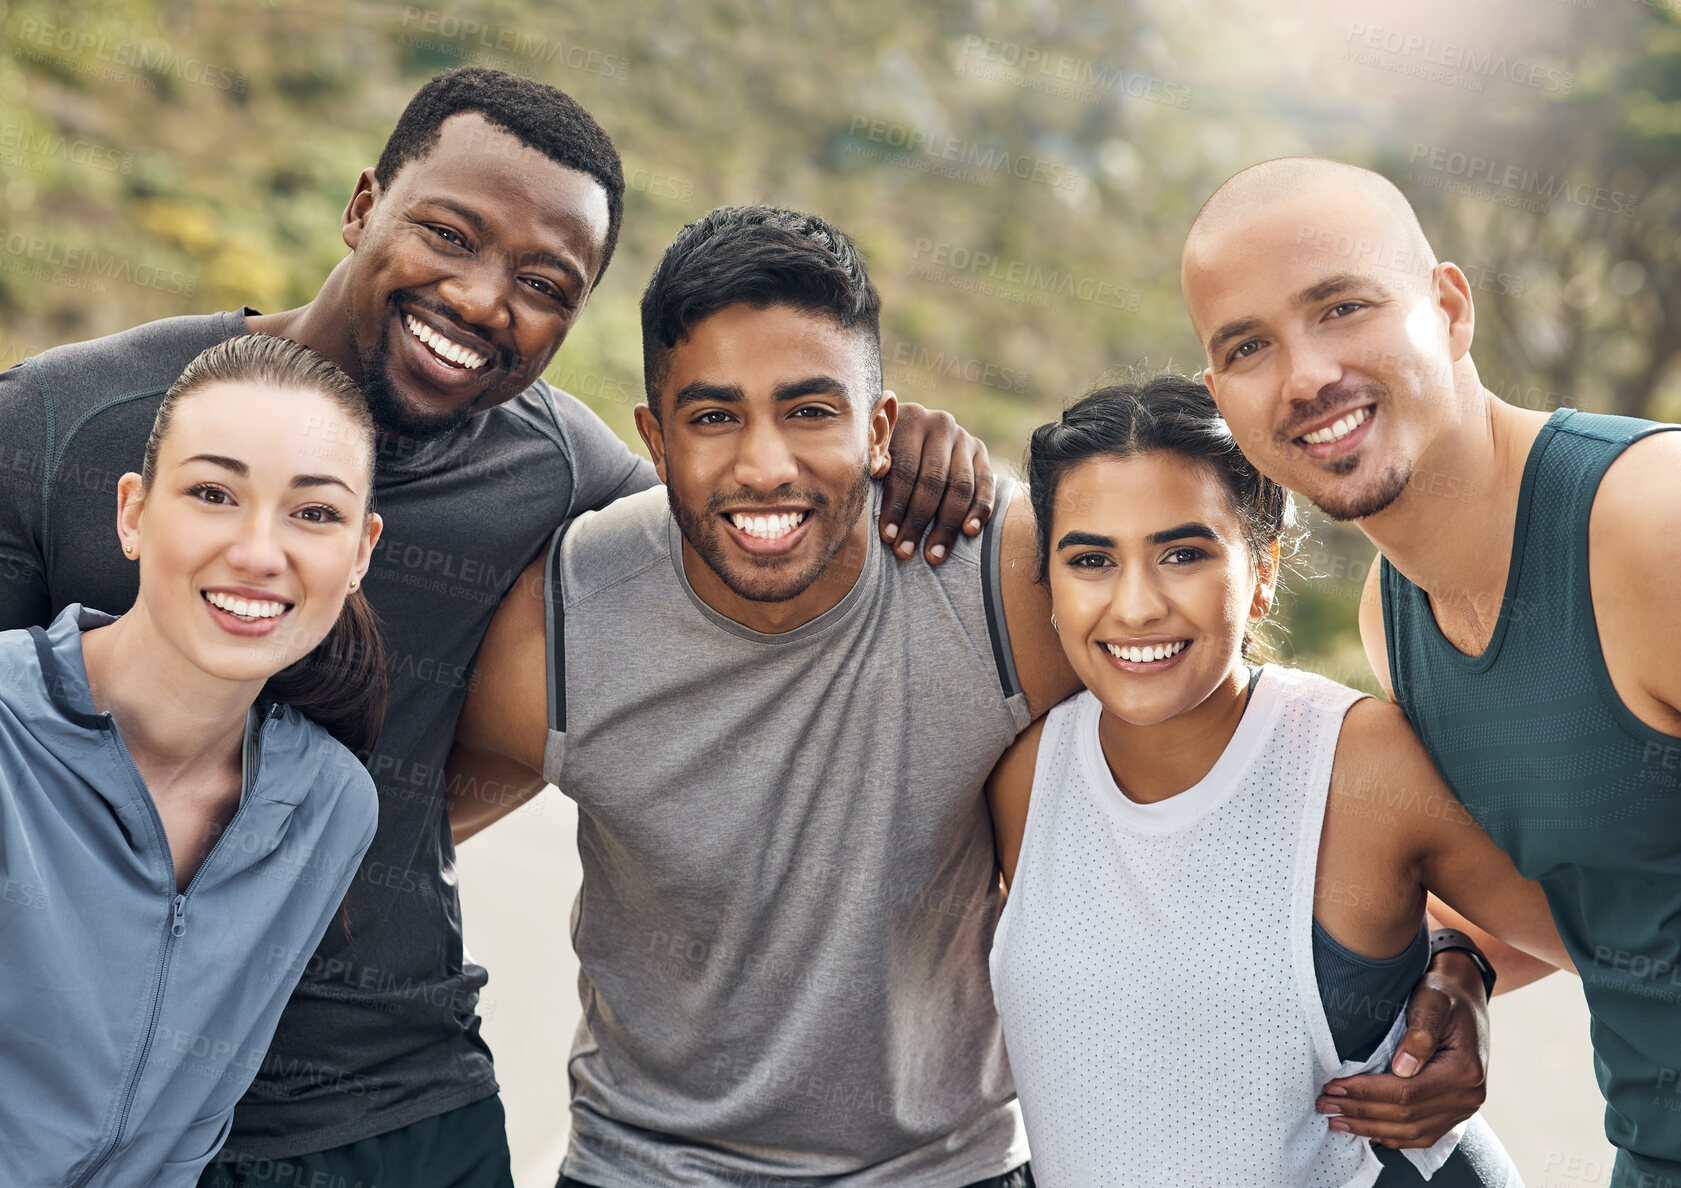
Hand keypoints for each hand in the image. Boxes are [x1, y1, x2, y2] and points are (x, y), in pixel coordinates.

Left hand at [879, 401, 994, 563]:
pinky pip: (985, 483)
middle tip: (906, 552)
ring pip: (959, 486)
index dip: (896, 505)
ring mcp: (963, 437)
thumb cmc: (883, 450)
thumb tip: (870, 476)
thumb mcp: (874, 449)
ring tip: (934, 555)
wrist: (912, 430)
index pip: (904, 469)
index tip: (888, 536)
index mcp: (909, 419)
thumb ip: (873, 462)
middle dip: (918, 521)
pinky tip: (970, 532)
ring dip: (946, 525)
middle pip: (932, 480)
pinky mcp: (980, 451)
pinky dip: (980, 509)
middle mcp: (939, 424)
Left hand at [1316, 950, 1489, 1147]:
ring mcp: (1464, 1108)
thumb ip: (1420, 1033)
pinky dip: (1393, 1136)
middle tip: (1324, 1105)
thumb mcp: (1433, 1001)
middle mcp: (1469, 1096)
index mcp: (1464, 1071)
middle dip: (1361, 1112)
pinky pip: (1423, 1135)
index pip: (1407, 1092)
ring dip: (1372, 1129)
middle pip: (1407, 1116)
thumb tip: (1401, 1069)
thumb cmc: (1443, 994)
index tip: (1334, 1087)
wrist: (1464, 996)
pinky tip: (1366, 1132)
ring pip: (1413, 1132)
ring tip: (1336, 1121)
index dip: (1367, 1093)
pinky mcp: (1455, 1112)